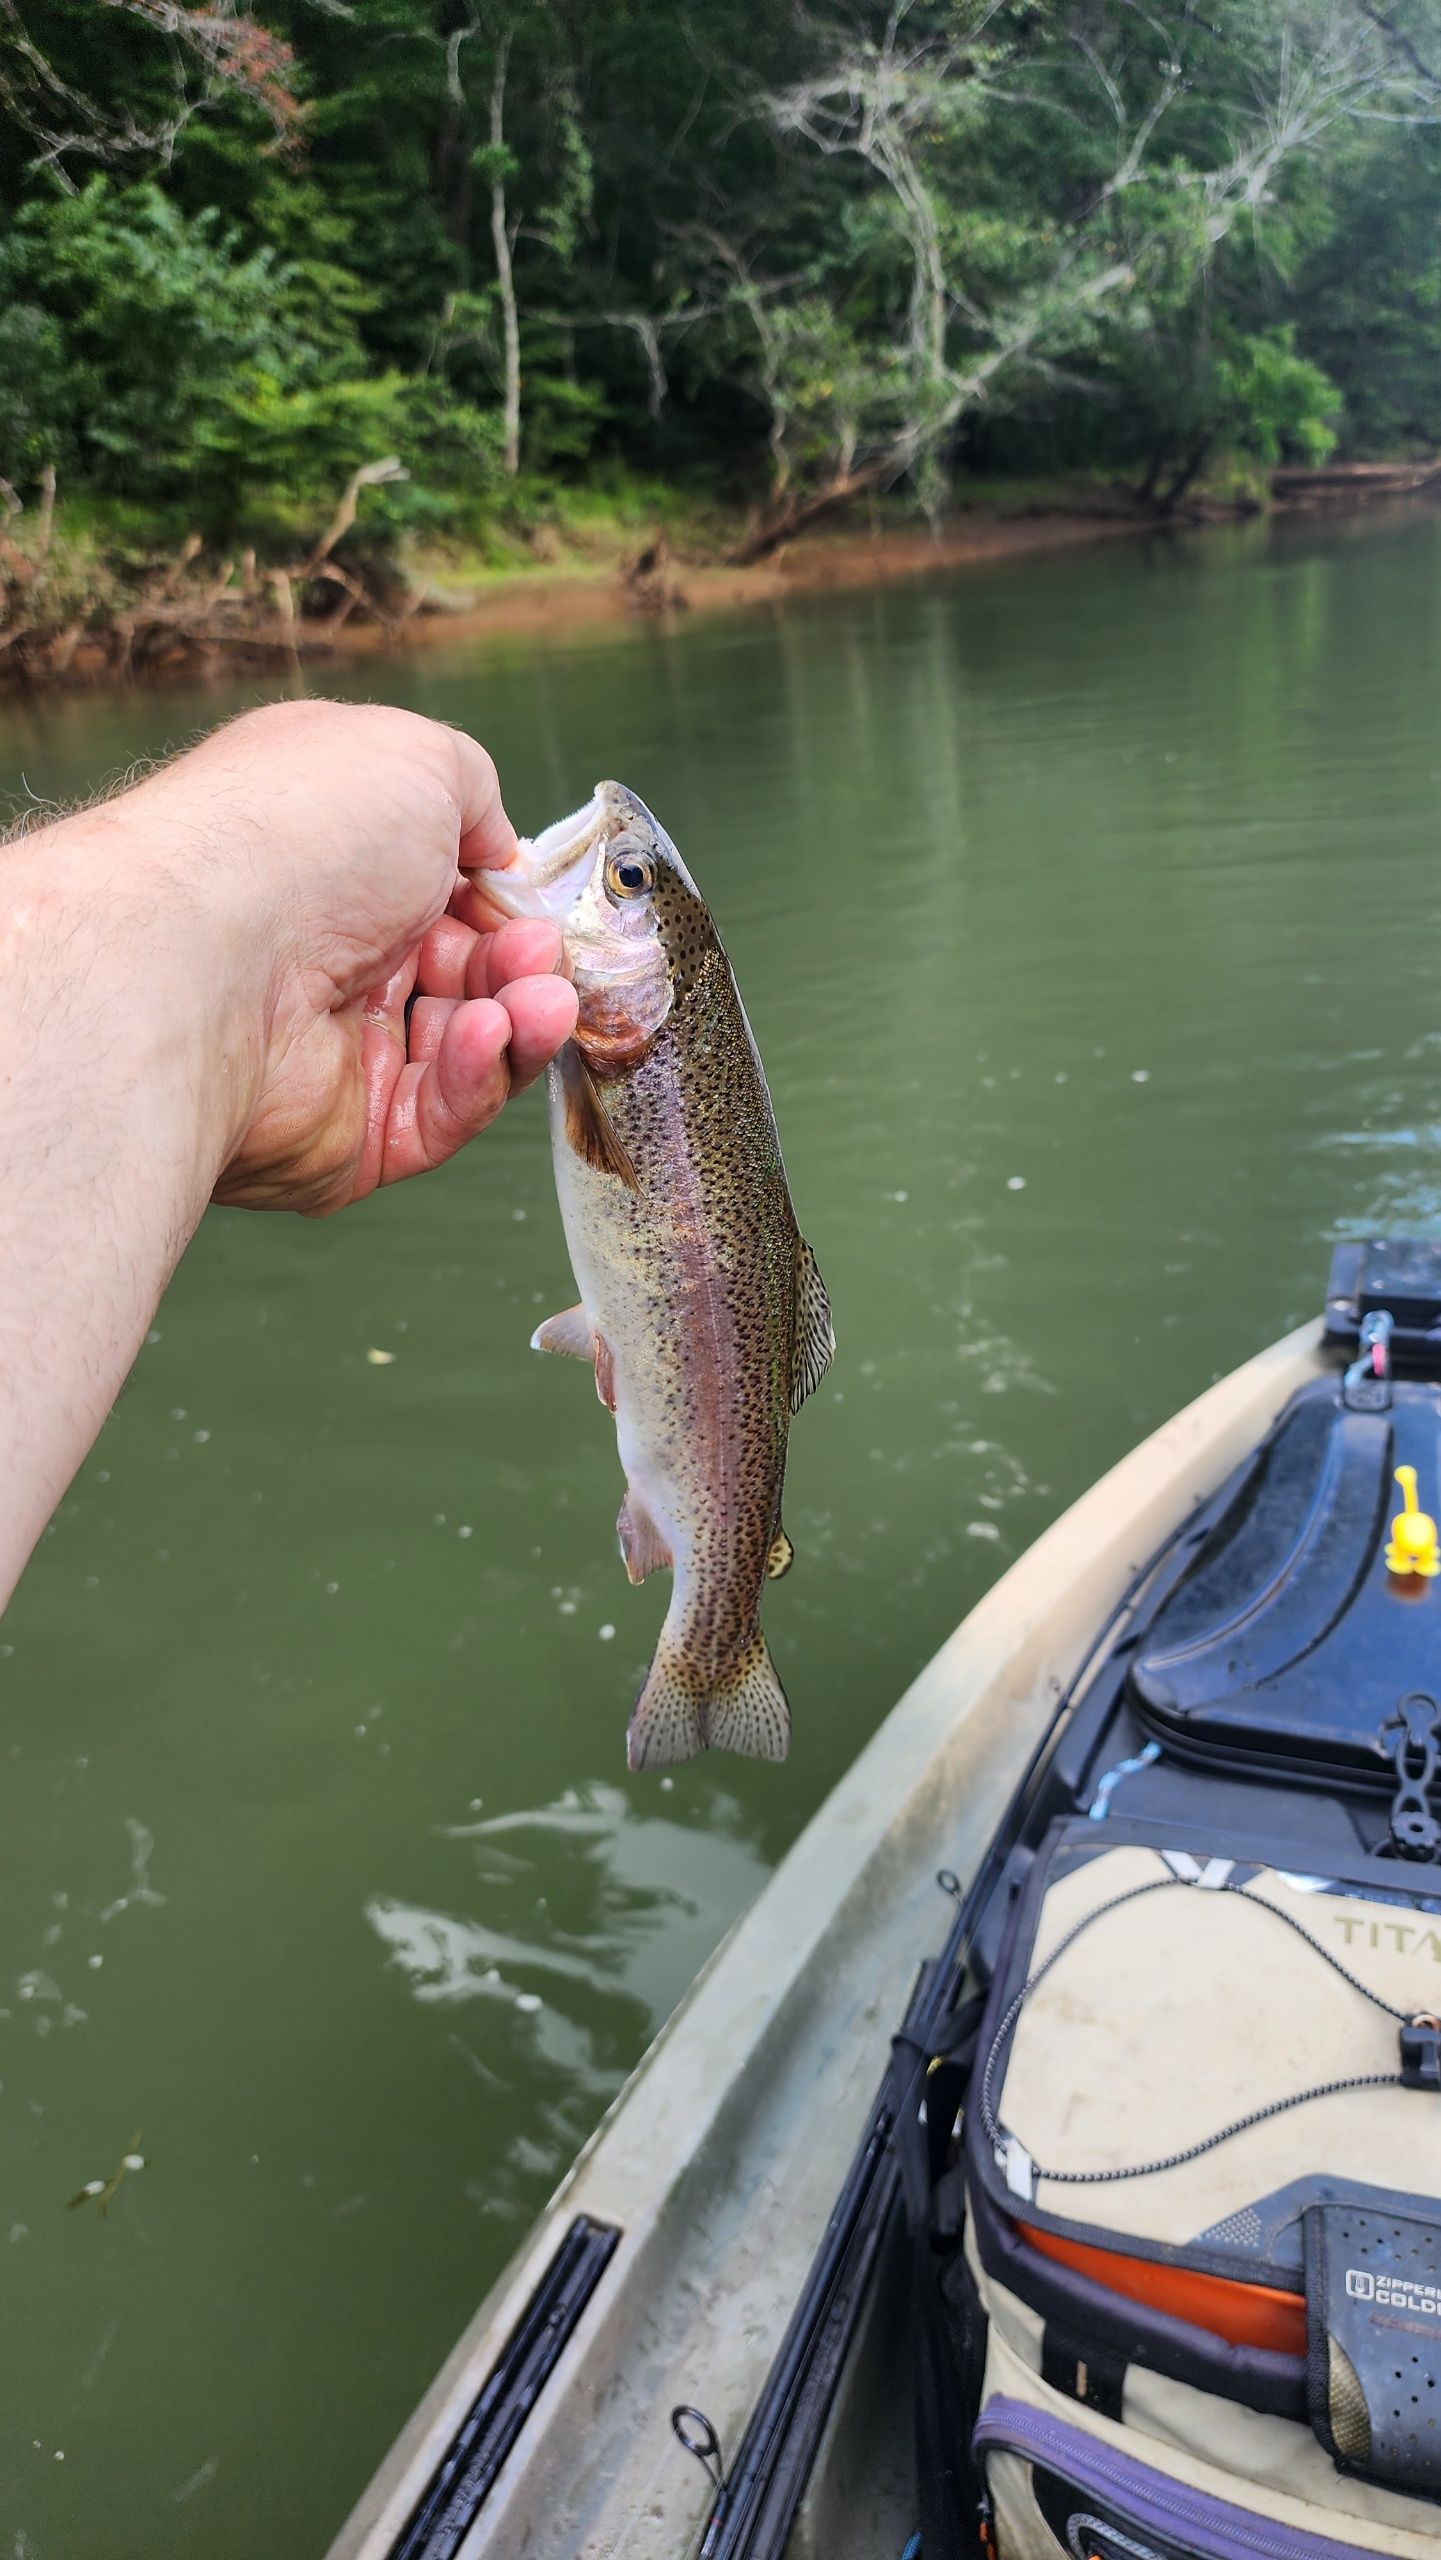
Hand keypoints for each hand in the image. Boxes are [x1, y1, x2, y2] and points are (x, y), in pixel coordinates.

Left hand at [131, 698, 576, 1213]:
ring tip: (534, 1001)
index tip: (536, 905)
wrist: (205, 956)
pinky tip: (485, 1032)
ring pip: (468, 1051)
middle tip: (534, 955)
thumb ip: (474, 794)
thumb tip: (498, 852)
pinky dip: (477, 1073)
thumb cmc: (295, 836)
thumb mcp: (411, 757)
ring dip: (518, 1020)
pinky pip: (441, 1116)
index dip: (507, 905)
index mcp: (338, 868)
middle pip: (470, 977)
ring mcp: (338, 1050)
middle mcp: (331, 957)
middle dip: (523, 965)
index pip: (450, 899)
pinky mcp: (349, 1136)